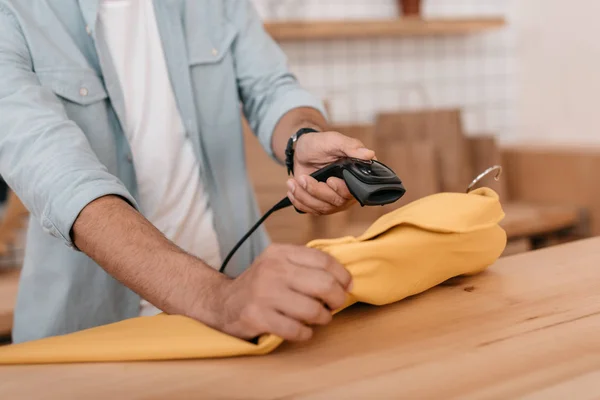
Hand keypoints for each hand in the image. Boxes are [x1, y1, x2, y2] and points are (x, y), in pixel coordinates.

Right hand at [213, 244, 351, 340]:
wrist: (222, 302)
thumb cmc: (261, 285)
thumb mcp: (279, 263)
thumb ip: (306, 265)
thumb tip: (345, 279)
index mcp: (280, 252)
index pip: (323, 260)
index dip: (342, 275)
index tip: (347, 286)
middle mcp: (272, 269)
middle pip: (323, 284)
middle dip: (337, 299)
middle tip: (334, 305)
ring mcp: (263, 293)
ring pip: (313, 310)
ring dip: (322, 318)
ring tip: (318, 318)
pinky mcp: (257, 317)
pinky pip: (296, 330)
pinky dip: (305, 333)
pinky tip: (302, 330)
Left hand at [287, 131, 374, 214]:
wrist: (303, 150)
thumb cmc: (320, 143)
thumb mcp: (334, 140)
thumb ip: (351, 147)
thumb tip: (369, 154)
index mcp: (356, 176)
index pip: (354, 191)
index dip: (341, 189)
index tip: (329, 180)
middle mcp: (348, 191)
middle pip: (336, 202)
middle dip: (317, 191)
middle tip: (303, 178)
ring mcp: (334, 199)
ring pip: (322, 208)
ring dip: (305, 197)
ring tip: (292, 183)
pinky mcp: (321, 203)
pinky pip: (312, 210)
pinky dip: (300, 202)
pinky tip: (291, 192)